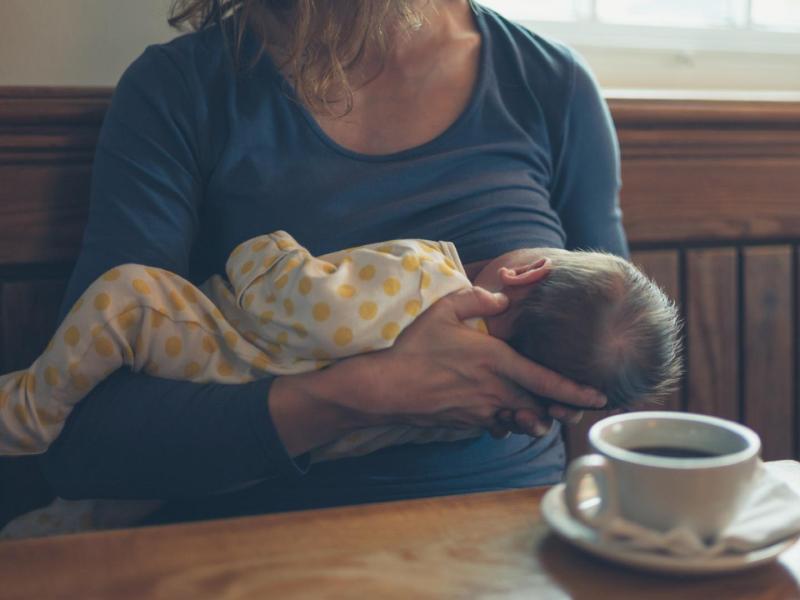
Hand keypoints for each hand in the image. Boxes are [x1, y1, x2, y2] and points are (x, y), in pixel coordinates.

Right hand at [268, 286, 604, 455]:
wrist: (386, 388)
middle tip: (573, 410)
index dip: (577, 391)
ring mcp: (482, 410)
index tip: (599, 397)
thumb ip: (477, 298)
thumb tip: (502, 298)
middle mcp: (495, 390)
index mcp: (496, 361)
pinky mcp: (467, 423)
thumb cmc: (415, 348)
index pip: (547, 380)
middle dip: (560, 411)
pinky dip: (505, 420)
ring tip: (539, 413)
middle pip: (541, 407)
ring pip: (521, 420)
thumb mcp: (443, 310)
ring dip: (533, 418)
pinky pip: (497, 425)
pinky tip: (500, 410)